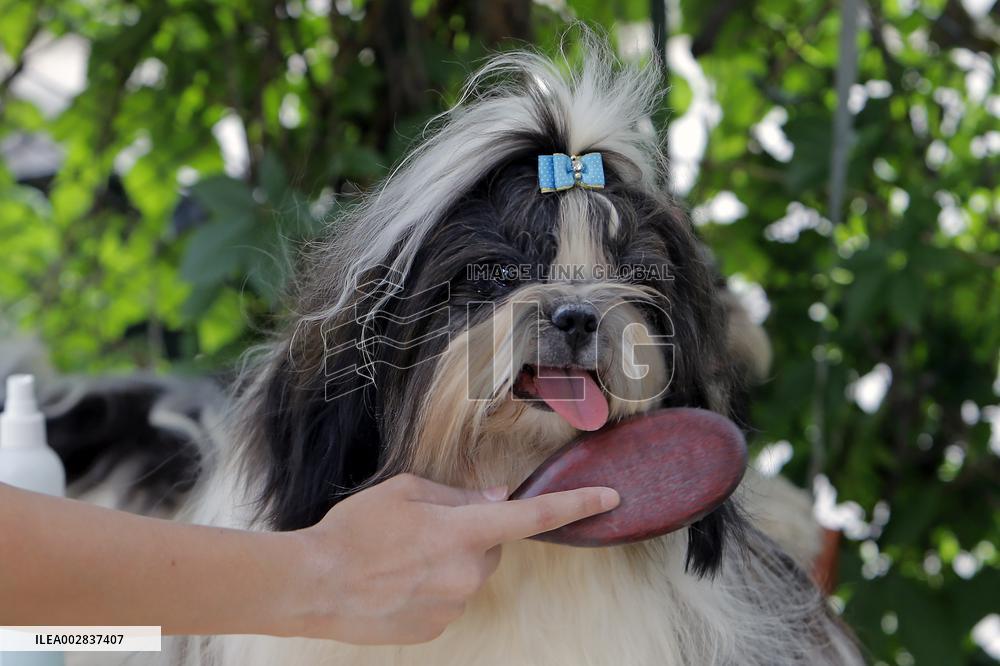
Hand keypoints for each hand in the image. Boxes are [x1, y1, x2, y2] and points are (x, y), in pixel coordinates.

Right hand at [283, 473, 618, 643]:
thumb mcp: (404, 491)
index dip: (576, 505)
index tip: (609, 497)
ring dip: (449, 562)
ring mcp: (453, 605)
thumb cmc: (354, 530)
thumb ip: (457, 494)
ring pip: (469, 573)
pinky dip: (433, 587)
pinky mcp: (436, 628)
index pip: (532, 517)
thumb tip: (494, 499)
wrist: (313, 585)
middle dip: (470, 534)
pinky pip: (450, 598)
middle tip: (424, 528)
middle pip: (490, 546)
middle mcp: (468, 573)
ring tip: (400, 557)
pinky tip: (397, 582)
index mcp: (463, 531)